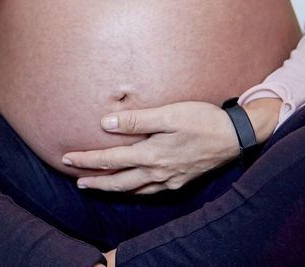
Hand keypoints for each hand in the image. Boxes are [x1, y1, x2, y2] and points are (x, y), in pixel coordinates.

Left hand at [62, 101, 239, 194]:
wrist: (236, 136)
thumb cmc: (203, 119)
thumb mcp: (169, 114)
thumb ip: (136, 120)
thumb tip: (106, 124)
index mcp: (152, 155)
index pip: (111, 161)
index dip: (87, 160)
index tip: (67, 158)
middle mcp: (158, 173)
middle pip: (119, 182)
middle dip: (95, 181)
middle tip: (76, 181)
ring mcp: (170, 180)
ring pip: (134, 190)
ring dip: (113, 188)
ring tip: (97, 186)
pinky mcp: (181, 180)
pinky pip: (151, 191)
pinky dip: (135, 191)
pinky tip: (133, 187)